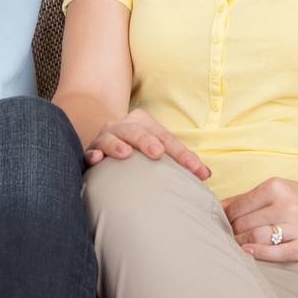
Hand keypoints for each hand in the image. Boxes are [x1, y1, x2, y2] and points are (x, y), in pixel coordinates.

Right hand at [84, 109, 209, 180]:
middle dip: (147, 141)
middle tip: (157, 153)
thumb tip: (206, 174)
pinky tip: (97, 160)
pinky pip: (90, 151)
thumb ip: (178, 159)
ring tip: (126, 153)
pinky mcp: (91, 150)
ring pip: (111, 137)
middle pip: (137, 131)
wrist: (101, 139)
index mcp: (144, 123)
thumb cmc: (136, 149)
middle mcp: (124, 126)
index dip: (184, 156)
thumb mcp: (155, 148)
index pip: (167, 139)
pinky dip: (93, 154)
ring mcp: (106, 136)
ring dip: (118, 144)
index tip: (199, 173)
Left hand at [223, 177, 297, 261]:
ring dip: (242, 244)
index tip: (221, 225)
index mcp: (276, 188)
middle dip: (232, 233)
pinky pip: (281, 253)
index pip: (238, 207)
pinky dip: (261, 254)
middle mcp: (287, 206)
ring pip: (259, 237)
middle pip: (245, 224)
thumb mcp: (279, 189)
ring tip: (236, 247)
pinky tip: (249, 253)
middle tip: (226, 239)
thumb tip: (220, 207)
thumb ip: (249, 198)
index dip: (225, 219)